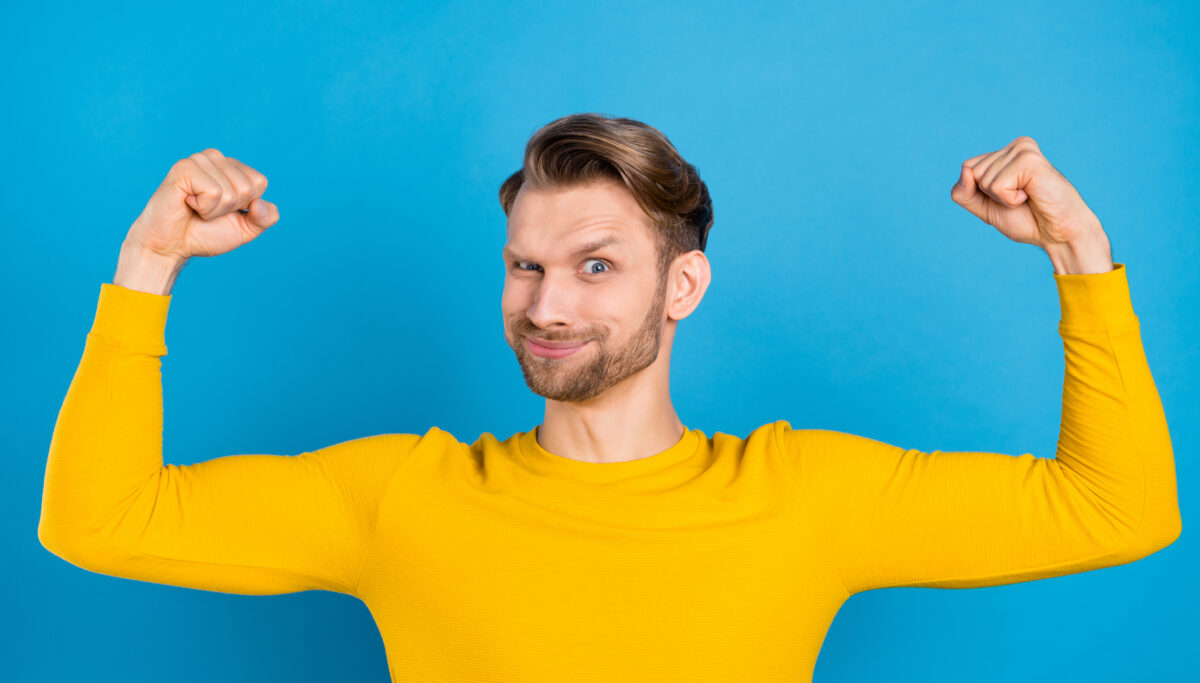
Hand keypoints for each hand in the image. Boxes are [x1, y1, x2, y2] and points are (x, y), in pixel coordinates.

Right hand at [124, 148, 279, 260]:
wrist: (171, 247)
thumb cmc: (204, 234)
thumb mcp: (245, 229)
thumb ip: (266, 218)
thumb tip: (260, 203)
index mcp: (230, 166)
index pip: (259, 182)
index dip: (246, 206)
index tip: (223, 210)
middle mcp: (214, 157)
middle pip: (247, 187)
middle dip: (229, 209)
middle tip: (206, 211)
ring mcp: (198, 160)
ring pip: (231, 191)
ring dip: (214, 210)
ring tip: (195, 208)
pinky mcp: (184, 168)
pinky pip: (214, 192)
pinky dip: (204, 207)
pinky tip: (187, 204)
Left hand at [950, 136, 1102, 247]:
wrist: (1058, 234)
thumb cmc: (1027, 220)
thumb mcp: (985, 208)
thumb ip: (965, 192)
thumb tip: (965, 170)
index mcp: (1006, 153)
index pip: (967, 169)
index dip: (979, 193)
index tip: (1007, 199)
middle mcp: (1016, 146)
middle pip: (972, 172)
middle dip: (990, 196)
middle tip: (1020, 200)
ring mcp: (1023, 150)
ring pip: (983, 179)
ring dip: (1002, 199)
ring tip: (1027, 197)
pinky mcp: (1030, 160)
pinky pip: (997, 185)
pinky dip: (1010, 200)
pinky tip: (1031, 196)